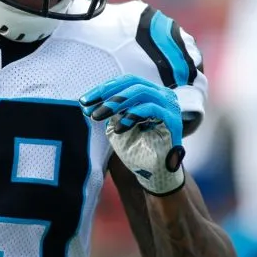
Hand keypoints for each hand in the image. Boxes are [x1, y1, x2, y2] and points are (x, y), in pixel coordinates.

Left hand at [80, 74, 185, 194]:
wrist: (156, 174)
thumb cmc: (138, 149)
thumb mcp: (119, 125)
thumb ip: (110, 111)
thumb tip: (89, 101)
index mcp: (149, 93)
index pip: (125, 82)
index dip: (103, 89)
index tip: (83, 101)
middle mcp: (161, 95)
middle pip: (132, 83)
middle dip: (107, 94)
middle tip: (88, 108)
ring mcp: (169, 105)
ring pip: (141, 91)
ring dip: (115, 102)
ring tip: (98, 116)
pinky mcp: (172, 119)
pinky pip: (150, 108)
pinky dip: (131, 115)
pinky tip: (118, 129)